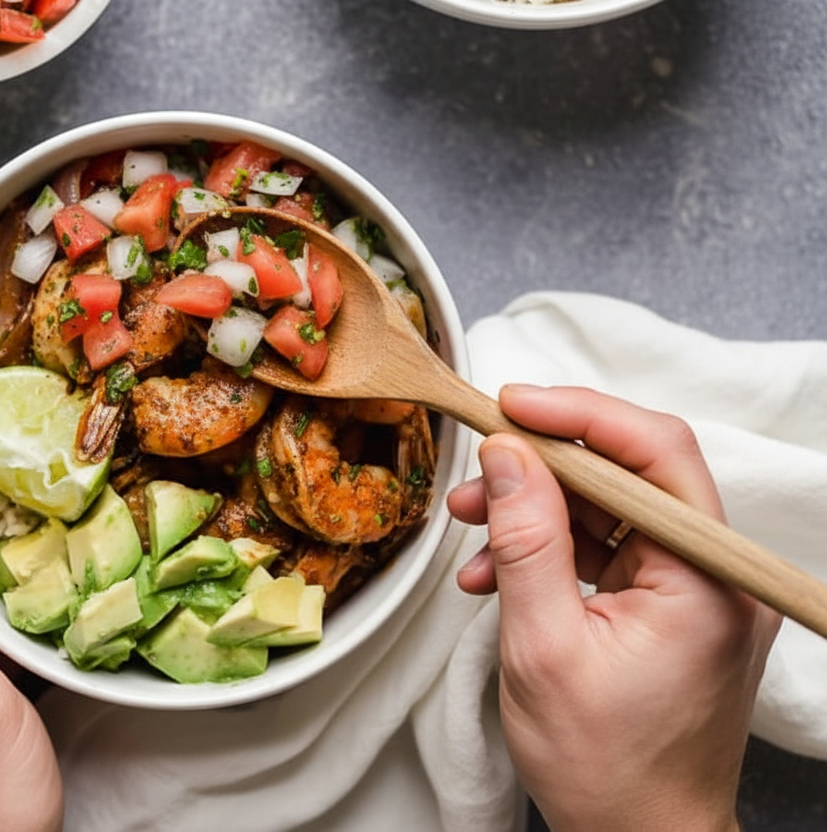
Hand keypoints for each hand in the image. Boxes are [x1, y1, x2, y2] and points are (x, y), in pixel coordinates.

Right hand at [447, 385, 780, 831]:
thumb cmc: (603, 766)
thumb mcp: (543, 646)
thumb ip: (527, 540)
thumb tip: (506, 453)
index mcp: (704, 580)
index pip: (656, 452)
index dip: (579, 414)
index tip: (508, 404)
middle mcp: (715, 575)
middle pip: (631, 475)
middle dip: (543, 465)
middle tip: (476, 469)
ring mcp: (695, 592)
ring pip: (612, 510)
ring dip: (537, 510)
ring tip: (469, 528)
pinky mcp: (671, 609)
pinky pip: (609, 551)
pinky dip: (551, 551)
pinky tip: (496, 575)